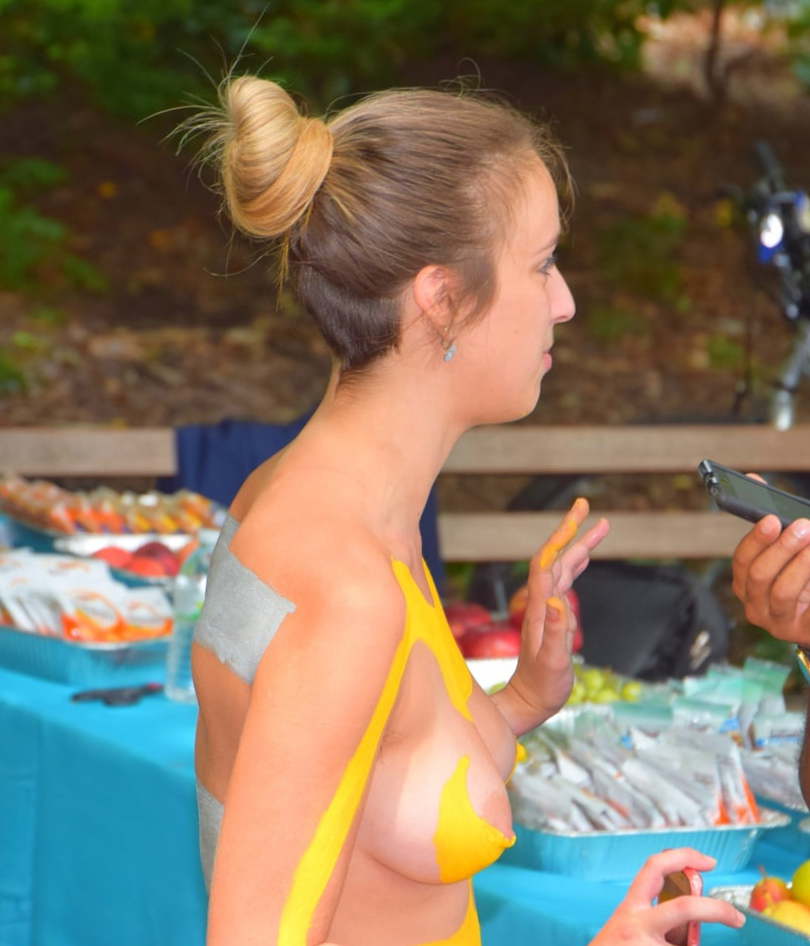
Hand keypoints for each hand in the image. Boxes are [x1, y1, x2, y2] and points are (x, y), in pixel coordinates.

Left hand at [506, 498, 608, 727]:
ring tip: (600, 526)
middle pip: (556, 557)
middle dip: (571, 530)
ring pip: (564, 568)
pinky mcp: (554, 617)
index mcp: (540, 607)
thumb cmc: (541, 687)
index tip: (578, 513)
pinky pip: (566, 582)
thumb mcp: (552, 663)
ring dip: (579, 545)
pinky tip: (585, 558)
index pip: (548, 561)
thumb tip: (556, 600)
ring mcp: (547, 609)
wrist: (529, 702)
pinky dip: (577, 565)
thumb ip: (555, 633)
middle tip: (586, 505)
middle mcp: (542, 602)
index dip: (561, 535)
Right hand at [589, 848, 744, 944]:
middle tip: (737, 917)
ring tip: (677, 943)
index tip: (708, 861)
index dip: (684, 857)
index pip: (656, 868)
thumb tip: (691, 916)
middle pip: (684, 908)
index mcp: (631, 909)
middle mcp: (636, 925)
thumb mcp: (629, 928)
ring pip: (686, 944)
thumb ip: (654, 918)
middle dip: (716, 909)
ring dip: (687, 945)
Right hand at [732, 474, 809, 646]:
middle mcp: (752, 602)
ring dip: (800, 563)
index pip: (743, 558)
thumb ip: (774, 520)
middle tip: (803, 527)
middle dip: (781, 548)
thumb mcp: (790, 549)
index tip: (773, 519)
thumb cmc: (805, 577)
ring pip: (779, 589)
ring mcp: (771, 619)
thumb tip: (753, 479)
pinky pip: (801, 604)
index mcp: (745, 580)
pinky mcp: (793, 630)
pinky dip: (809, 577)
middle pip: (758, 573)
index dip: (756, 538)